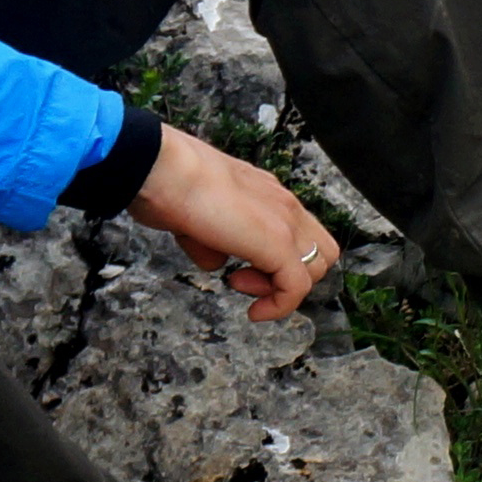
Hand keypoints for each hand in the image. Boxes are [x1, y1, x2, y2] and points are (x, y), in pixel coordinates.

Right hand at [126, 123, 337, 320]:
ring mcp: (285, 221)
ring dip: (281, 287)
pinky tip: (255, 312)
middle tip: (245, 278)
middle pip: (319, 250)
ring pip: (317, 267)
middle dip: (288, 274)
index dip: (278, 260)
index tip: (242, 270)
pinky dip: (280, 307)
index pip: (298, 233)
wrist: (162, 169)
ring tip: (240, 283)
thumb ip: (212, 241)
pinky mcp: (278, 243)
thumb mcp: (194, 218)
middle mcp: (283, 204)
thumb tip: (217, 261)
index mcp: (266, 194)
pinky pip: (297, 287)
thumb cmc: (167, 184)